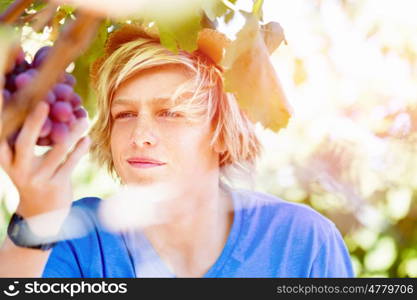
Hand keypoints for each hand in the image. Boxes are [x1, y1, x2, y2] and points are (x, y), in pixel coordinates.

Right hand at [0, 101, 89, 221]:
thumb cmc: (33, 178)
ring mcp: (38, 179)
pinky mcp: (56, 186)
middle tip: (45, 101)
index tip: (3, 91)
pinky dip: (80, 149)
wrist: (41, 216)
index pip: (1, 134)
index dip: (1, 113)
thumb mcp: (21, 162)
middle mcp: (18, 169)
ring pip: (57, 150)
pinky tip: (87, 138)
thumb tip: (38, 107)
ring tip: (84, 117)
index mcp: (6, 160)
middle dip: (34, 121)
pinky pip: (70, 163)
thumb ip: (23, 141)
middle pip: (24, 141)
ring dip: (72, 132)